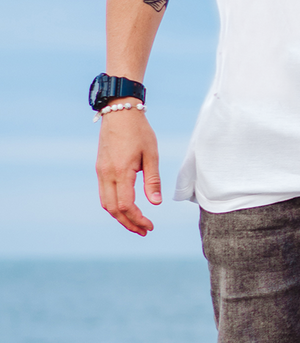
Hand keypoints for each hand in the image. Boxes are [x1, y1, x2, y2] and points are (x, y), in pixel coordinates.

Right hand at [96, 107, 161, 235]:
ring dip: (120, 217)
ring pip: (106, 203)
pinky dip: (114, 206)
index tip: (150, 226)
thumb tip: (155, 203)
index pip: (126, 205)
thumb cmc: (139, 132)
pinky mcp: (100, 168)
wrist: (119, 112)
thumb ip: (153, 180)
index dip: (138, 219)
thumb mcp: (152, 155)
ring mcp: (101, 171)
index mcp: (121, 172)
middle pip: (113, 209)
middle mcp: (106, 173)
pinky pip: (104, 193)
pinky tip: (127, 209)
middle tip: (144, 231)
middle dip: (128, 223)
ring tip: (136, 224)